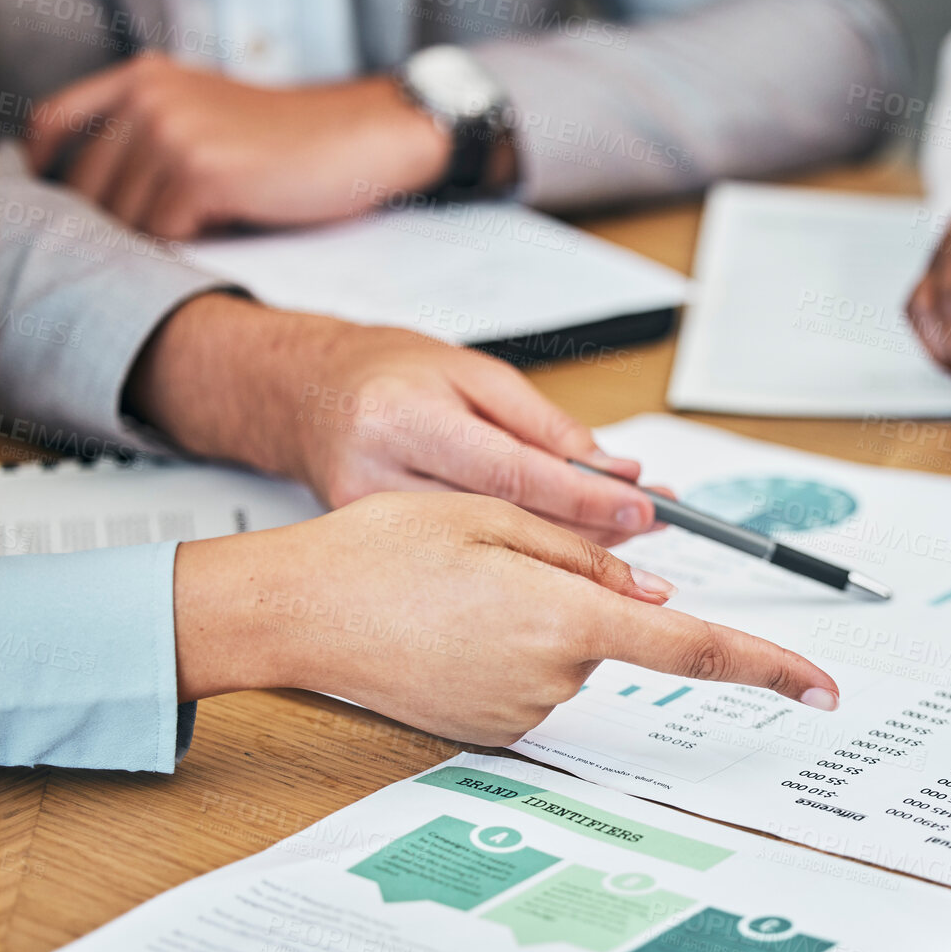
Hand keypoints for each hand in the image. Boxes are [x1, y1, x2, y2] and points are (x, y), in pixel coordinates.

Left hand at [25, 53, 450, 238]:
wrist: (365, 138)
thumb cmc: (297, 144)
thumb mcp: (212, 116)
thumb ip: (153, 133)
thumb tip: (102, 196)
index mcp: (144, 77)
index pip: (54, 125)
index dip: (49, 173)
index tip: (70, 211)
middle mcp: (148, 97)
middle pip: (88, 185)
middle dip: (115, 224)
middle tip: (164, 243)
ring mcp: (171, 132)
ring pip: (126, 217)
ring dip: (158, 242)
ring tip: (203, 239)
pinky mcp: (201, 172)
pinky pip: (164, 233)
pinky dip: (188, 248)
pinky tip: (223, 238)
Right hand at [126, 294, 657, 544]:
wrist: (304, 400)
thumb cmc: (389, 376)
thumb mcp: (474, 375)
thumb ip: (545, 426)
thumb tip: (614, 470)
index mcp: (401, 422)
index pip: (514, 473)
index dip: (586, 496)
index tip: (642, 507)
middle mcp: (378, 480)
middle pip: (507, 526)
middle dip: (589, 530)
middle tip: (646, 524)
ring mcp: (369, 529)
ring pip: (489, 559)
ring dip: (561, 558)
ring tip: (612, 540)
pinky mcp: (373, 558)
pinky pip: (464, 575)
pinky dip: (518, 576)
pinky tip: (555, 569)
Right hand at [173, 492, 839, 743]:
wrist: (297, 612)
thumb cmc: (386, 552)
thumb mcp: (495, 519)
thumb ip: (587, 558)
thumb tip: (655, 597)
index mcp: (566, 620)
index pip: (694, 650)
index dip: (768, 668)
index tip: (822, 688)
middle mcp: (552, 679)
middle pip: (616, 636)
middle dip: (585, 598)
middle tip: (498, 564)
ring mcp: (518, 713)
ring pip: (572, 653)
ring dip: (542, 620)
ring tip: (458, 594)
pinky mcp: (489, 729)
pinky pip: (533, 677)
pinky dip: (510, 648)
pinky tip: (451, 628)